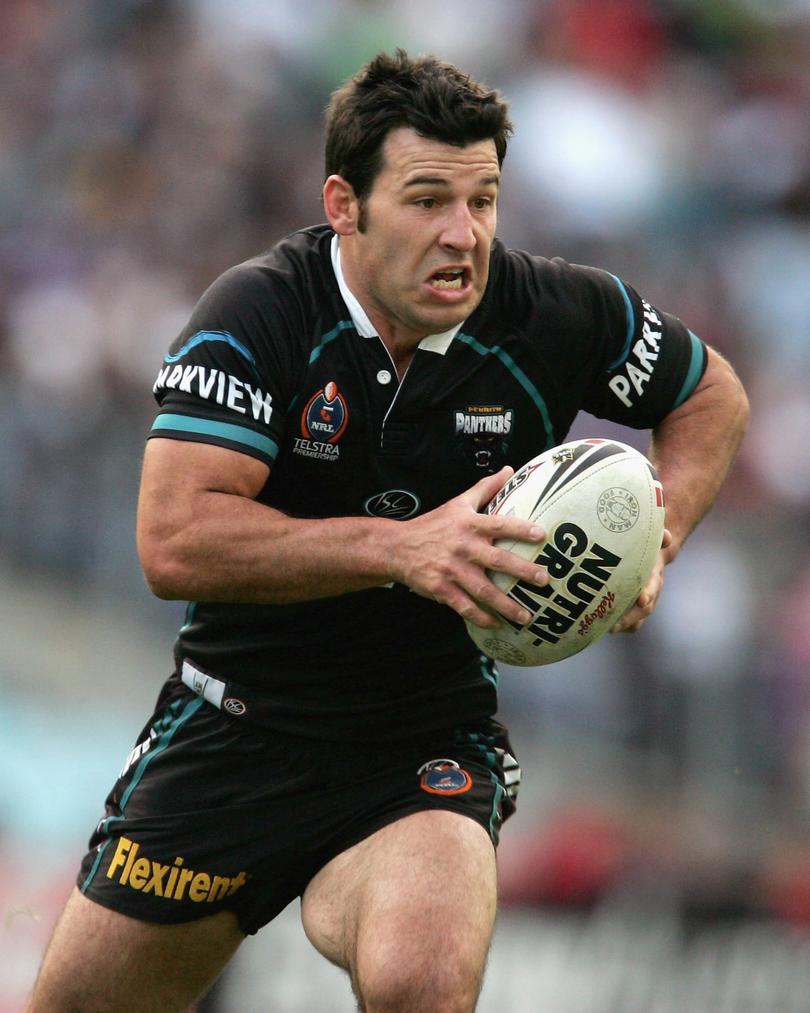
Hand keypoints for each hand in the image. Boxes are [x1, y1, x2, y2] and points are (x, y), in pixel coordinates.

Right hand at [388, 467, 548, 629]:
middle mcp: (463, 547)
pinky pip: (465, 606)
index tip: (541, 534)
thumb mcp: (458, 503)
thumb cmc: (433, 525)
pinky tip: (496, 624)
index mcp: (469, 525)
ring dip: (506, 605)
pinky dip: (480, 617)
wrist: (397, 548)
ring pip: (484, 590)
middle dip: (522, 571)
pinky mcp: (441, 589)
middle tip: (543, 580)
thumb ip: (485, 488)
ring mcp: (452, 570)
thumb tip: (509, 470)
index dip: (520, 528)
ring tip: (527, 616)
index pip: (499, 524)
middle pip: (497, 560)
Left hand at [610, 528, 672, 633]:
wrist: (649, 558)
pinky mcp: (633, 613)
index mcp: (654, 576)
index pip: (653, 585)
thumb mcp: (651, 541)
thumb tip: (666, 536)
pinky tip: (598, 627)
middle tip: (613, 624)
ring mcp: (642, 606)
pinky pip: (627, 624)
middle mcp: (650, 594)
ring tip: (602, 628)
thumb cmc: (645, 549)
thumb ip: (659, 537)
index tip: (642, 599)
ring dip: (621, 625)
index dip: (649, 593)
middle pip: (644, 609)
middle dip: (630, 617)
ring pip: (635, 621)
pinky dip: (616, 626)